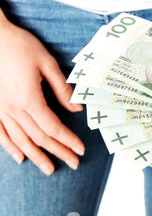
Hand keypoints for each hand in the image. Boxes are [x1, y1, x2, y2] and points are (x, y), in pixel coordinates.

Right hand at [0, 12, 84, 174]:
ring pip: (20, 140)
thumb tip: (77, 110)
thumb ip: (62, 89)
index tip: (81, 150)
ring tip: (50, 169)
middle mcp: (13, 108)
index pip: (53, 128)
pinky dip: (10, 147)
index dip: (68, 141)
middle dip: (58, 152)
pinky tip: (20, 158)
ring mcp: (0, 109)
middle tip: (73, 163)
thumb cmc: (21, 46)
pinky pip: (0, 133)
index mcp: (29, 98)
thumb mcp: (47, 63)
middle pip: (39, 137)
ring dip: (37, 156)